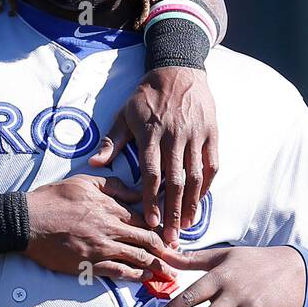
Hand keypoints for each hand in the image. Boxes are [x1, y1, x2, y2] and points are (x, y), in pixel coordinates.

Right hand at [25, 174, 174, 283]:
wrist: (27, 221)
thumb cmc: (52, 199)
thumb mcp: (84, 182)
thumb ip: (113, 186)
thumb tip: (136, 192)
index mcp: (111, 206)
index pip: (146, 219)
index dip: (162, 229)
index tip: (173, 236)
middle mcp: (111, 227)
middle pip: (148, 240)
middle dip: (167, 251)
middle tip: (179, 258)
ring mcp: (101, 248)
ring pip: (139, 258)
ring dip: (157, 267)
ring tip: (170, 274)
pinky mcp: (89, 264)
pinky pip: (119, 272)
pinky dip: (136, 276)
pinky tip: (146, 279)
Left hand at [89, 66, 218, 247]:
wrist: (178, 70)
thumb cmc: (146, 96)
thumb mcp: (124, 114)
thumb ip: (111, 141)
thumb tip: (95, 164)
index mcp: (151, 134)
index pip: (152, 173)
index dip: (151, 199)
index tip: (151, 221)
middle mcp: (175, 137)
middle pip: (176, 182)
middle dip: (174, 212)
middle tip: (171, 237)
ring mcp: (196, 136)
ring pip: (196, 176)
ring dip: (192, 204)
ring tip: (187, 226)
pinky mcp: (212, 134)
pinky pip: (212, 165)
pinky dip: (207, 186)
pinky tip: (200, 202)